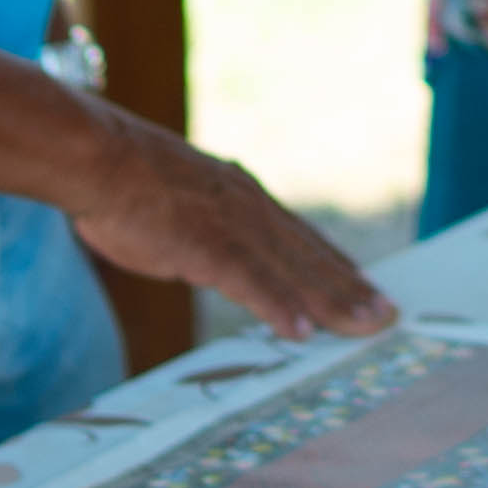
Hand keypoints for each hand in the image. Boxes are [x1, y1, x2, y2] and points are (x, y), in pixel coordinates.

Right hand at [64, 106, 394, 335]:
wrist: (98, 156)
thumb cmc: (127, 180)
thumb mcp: (183, 199)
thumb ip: (207, 227)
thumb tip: (210, 252)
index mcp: (244, 197)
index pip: (303, 239)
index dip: (338, 268)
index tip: (367, 290)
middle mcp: (250, 208)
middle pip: (311, 256)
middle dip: (352, 289)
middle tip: (388, 317)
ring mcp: (231, 226)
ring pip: (293, 270)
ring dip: (332, 301)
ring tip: (365, 328)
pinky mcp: (205, 244)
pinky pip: (249, 281)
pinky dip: (277, 306)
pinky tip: (301, 331)